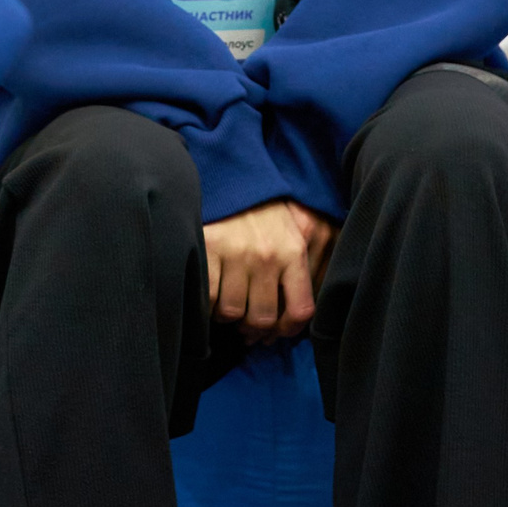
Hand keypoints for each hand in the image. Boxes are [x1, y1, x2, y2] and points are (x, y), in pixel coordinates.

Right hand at [204, 199, 338, 343]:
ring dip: (228, 314)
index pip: (300, 310)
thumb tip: (285, 323)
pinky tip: (212, 293)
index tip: (276, 332)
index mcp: (294, 251)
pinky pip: (208, 297)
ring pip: (232, 312)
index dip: (287, 331)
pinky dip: (207, 303)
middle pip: (262, 318)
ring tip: (227, 302)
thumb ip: (296, 272)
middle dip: (253, 327)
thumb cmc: (262, 210)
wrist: (230, 174)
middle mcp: (268, 254)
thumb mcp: (291, 233)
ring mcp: (236, 252)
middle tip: (246, 321)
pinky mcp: (208, 249)